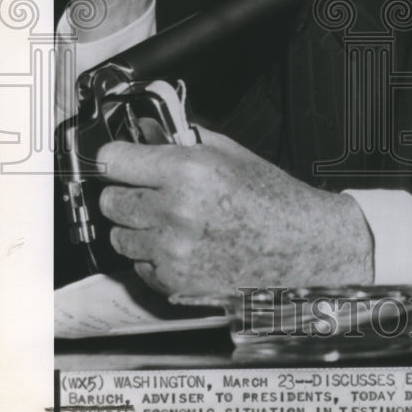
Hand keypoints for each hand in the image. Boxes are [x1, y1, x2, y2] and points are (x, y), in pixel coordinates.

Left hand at [97, 128, 373, 295]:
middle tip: (151, 190)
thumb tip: (143, 129)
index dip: (116, 157)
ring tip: (172, 220)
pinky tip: (183, 244)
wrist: (301, 246)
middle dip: (126, 192)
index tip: (119, 159)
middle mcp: (174, 213)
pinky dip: (153, 256)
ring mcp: (172, 252)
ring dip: (137, 227)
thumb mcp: (229, 154)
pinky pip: (138, 266)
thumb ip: (180, 139)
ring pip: (119, 237)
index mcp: (187, 172)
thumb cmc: (271, 198)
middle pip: (110, 201)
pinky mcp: (175, 282)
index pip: (113, 160)